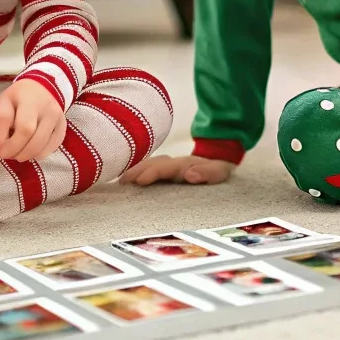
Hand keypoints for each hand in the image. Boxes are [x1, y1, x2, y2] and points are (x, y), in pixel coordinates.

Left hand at [0, 78, 65, 161]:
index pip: (16, 124)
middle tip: (5, 153)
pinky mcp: (63, 128)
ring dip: (24, 155)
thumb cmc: (20, 97)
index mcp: (28, 98)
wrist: (45, 88)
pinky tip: (29, 148)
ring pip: (40, 146)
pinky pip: (50, 149)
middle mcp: (46, 108)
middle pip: (30, 137)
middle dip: (13, 150)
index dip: (3, 140)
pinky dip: (36, 154)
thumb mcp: (4, 102)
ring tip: (16, 152)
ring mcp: (57, 119)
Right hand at [119, 154, 234, 185]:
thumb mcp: (219, 172)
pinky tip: (127, 178)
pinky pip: (148, 168)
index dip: (151, 173)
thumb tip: (190, 175)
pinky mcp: (165, 169)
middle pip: (151, 165)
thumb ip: (207, 173)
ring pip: (148, 164)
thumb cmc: (217, 169)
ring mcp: (167, 164)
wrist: (218, 158)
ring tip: (120, 181)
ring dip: (134, 170)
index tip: (139, 181)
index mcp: (183, 164)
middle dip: (136, 171)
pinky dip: (137, 171)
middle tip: (121, 182)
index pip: (164, 167)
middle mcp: (172, 162)